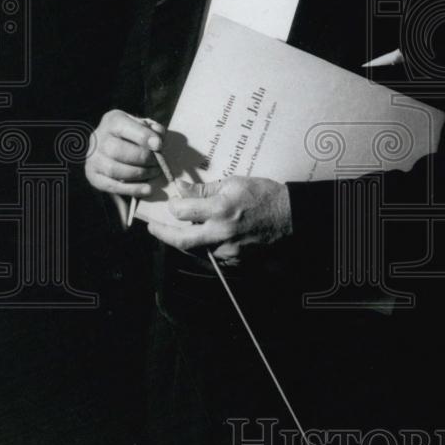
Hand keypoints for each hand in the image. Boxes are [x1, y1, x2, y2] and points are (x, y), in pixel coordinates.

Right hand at [85, 109, 164, 196]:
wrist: (116, 149)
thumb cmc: (135, 136)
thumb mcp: (144, 127)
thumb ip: (153, 129)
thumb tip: (158, 139)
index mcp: (111, 120)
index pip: (122, 126)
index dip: (142, 136)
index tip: (159, 145)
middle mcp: (97, 138)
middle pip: (117, 150)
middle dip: (142, 158)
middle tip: (158, 162)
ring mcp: (93, 158)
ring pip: (114, 169)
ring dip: (139, 174)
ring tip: (154, 172)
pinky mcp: (93, 176)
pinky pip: (112, 186)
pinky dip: (132, 189)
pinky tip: (148, 189)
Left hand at [146, 176, 292, 264]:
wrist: (292, 217)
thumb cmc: (264, 195)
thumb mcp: (234, 183)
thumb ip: (205, 190)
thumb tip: (182, 190)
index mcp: (221, 210)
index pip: (182, 212)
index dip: (172, 207)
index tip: (172, 203)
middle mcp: (222, 233)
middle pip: (182, 240)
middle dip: (163, 234)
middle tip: (152, 227)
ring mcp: (229, 251)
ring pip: (196, 250)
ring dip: (185, 241)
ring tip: (179, 231)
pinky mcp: (236, 262)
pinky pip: (212, 256)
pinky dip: (204, 247)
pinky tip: (205, 238)